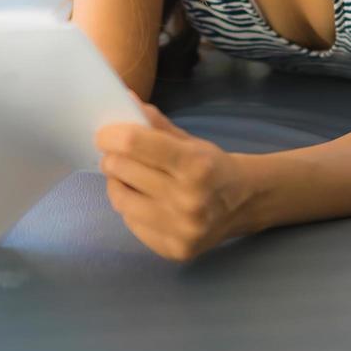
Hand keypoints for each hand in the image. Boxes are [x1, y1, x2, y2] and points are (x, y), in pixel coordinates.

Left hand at [94, 101, 255, 262]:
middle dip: (113, 158)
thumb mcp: (189, 140)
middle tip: (117, 155)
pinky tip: (144, 202)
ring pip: (120, 200)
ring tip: (128, 178)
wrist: (245, 203)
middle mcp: (189, 200)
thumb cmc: (212, 166)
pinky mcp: (173, 250)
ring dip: (117, 184)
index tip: (105, 135)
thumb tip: (124, 100)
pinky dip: (131, 209)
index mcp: (195, 165)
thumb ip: (155, 124)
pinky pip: (131, 223)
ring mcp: (181, 230)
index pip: (134, 144)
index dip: (111, 135)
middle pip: (122, 169)